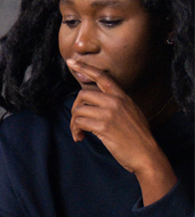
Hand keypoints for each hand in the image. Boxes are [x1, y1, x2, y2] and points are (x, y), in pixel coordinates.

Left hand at [66, 59, 176, 204]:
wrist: (145, 154)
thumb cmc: (136, 136)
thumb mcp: (130, 112)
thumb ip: (115, 104)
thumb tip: (93, 103)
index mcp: (122, 96)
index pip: (102, 77)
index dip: (85, 68)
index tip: (71, 61)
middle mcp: (115, 101)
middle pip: (82, 94)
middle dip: (75, 108)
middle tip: (77, 122)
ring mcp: (109, 113)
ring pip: (78, 110)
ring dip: (73, 124)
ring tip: (79, 133)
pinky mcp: (103, 126)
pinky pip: (79, 123)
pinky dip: (76, 131)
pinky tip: (81, 138)